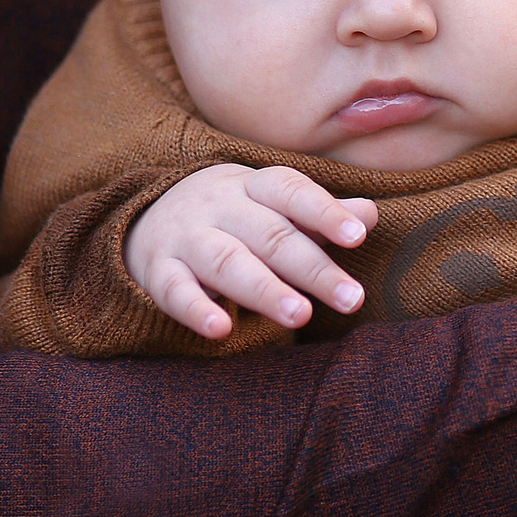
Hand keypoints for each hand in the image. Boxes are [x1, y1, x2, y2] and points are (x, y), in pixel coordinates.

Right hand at [122, 163, 377, 336]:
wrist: (147, 215)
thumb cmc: (236, 216)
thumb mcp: (275, 207)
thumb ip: (322, 215)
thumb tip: (369, 215)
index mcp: (255, 186)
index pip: (292, 192)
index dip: (325, 213)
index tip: (357, 237)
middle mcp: (220, 206)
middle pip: (270, 235)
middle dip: (312, 268)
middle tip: (351, 299)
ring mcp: (186, 237)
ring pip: (226, 262)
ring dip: (264, 289)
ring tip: (300, 316)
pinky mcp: (158, 270)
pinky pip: (174, 290)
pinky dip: (196, 310)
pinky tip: (222, 330)